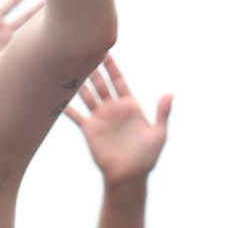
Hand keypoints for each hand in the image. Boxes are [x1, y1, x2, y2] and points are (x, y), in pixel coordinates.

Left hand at [0, 0, 42, 82]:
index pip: (11, 3)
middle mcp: (1, 33)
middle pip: (26, 18)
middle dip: (40, 10)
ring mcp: (4, 47)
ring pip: (27, 36)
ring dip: (40, 30)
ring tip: (58, 23)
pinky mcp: (3, 60)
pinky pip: (20, 55)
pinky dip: (32, 51)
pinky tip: (45, 48)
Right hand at [66, 57, 171, 185]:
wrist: (129, 177)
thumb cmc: (147, 158)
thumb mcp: (158, 134)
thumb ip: (162, 113)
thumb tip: (170, 94)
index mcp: (130, 106)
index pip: (119, 81)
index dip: (112, 67)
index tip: (106, 50)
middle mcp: (113, 109)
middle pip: (100, 84)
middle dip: (93, 68)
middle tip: (84, 50)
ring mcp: (100, 118)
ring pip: (87, 95)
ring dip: (79, 82)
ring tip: (68, 67)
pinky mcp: (89, 129)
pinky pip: (76, 114)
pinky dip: (66, 106)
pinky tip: (57, 96)